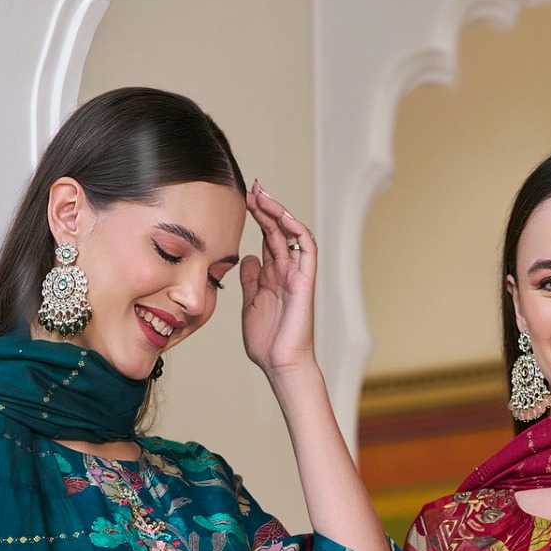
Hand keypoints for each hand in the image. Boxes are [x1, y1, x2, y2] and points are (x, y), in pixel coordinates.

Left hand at [240, 179, 316, 375]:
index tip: (243, 199)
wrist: (280, 364)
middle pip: (278, 230)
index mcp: (273, 277)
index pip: (267, 238)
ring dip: (278, 212)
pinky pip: (307, 249)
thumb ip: (250, 280)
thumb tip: (246, 256)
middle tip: (252, 187)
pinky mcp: (305, 282)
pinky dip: (296, 229)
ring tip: (262, 195)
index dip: (258, 217)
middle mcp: (287, 272)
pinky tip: (281, 215)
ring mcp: (297, 275)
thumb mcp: (250, 304)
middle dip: (266, 206)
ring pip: (292, 234)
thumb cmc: (267, 342)